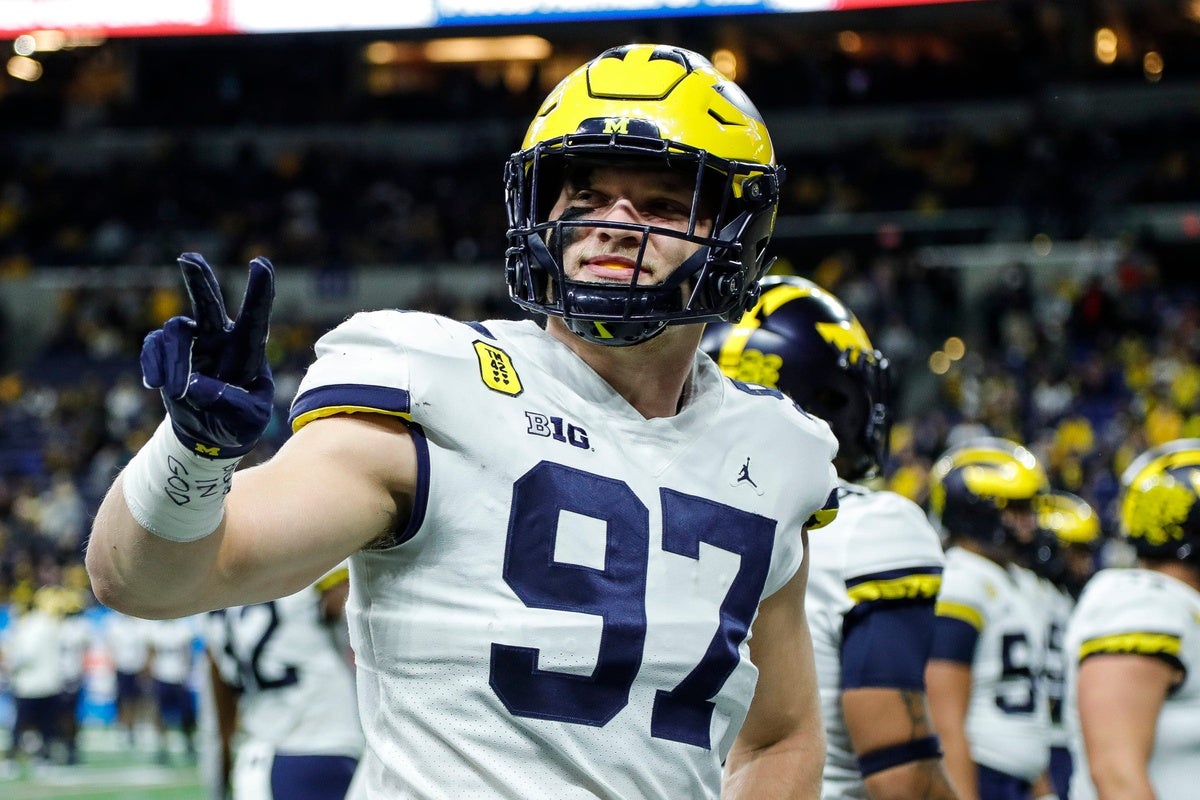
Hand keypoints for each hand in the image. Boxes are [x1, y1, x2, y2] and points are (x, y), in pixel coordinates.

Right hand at [140, 253, 275, 458]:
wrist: (209, 433)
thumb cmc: (238, 423)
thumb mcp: (248, 420)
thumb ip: (229, 404)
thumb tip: (194, 386)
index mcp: (248, 350)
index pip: (256, 317)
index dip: (260, 290)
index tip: (261, 263)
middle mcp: (220, 339)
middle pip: (208, 302)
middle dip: (199, 279)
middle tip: (188, 257)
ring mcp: (193, 343)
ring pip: (175, 331)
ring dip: (173, 361)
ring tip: (177, 391)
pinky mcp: (168, 352)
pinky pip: (153, 345)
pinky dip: (152, 364)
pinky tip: (155, 384)